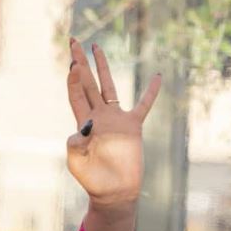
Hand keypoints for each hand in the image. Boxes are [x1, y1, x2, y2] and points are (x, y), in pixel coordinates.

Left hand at [65, 39, 161, 207]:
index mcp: (82, 122)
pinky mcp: (133, 127)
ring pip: (108, 87)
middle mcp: (98, 116)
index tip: (72, 63)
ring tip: (96, 47)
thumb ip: (76, 142)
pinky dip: (151, 92)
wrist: (112, 190)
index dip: (73, 78)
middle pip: (87, 83)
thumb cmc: (91, 177)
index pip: (75, 93)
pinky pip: (143, 106)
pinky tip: (157, 76)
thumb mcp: (76, 160)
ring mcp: (116, 119)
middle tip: (73, 40)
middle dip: (79, 62)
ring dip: (102, 67)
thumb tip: (86, 126)